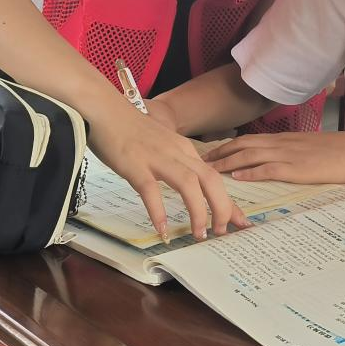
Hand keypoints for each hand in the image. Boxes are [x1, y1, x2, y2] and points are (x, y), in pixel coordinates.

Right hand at [88, 101, 249, 240]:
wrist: (105, 110)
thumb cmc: (130, 130)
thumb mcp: (162, 145)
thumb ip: (176, 163)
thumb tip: (188, 187)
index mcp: (184, 150)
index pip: (215, 177)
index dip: (230, 202)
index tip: (239, 222)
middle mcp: (177, 153)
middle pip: (211, 181)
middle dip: (222, 208)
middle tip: (221, 232)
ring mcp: (157, 158)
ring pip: (189, 185)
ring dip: (198, 212)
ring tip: (199, 235)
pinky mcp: (136, 165)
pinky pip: (151, 190)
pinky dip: (158, 211)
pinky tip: (162, 229)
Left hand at [203, 131, 344, 187]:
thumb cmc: (337, 153)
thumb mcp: (309, 150)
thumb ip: (291, 153)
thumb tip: (277, 162)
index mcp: (284, 139)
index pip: (248, 139)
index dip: (227, 144)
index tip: (209, 151)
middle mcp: (281, 144)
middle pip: (242, 144)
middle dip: (218, 152)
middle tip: (198, 160)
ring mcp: (287, 155)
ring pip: (249, 155)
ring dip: (226, 162)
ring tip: (207, 169)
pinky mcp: (296, 169)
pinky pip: (268, 169)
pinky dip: (249, 172)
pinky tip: (236, 176)